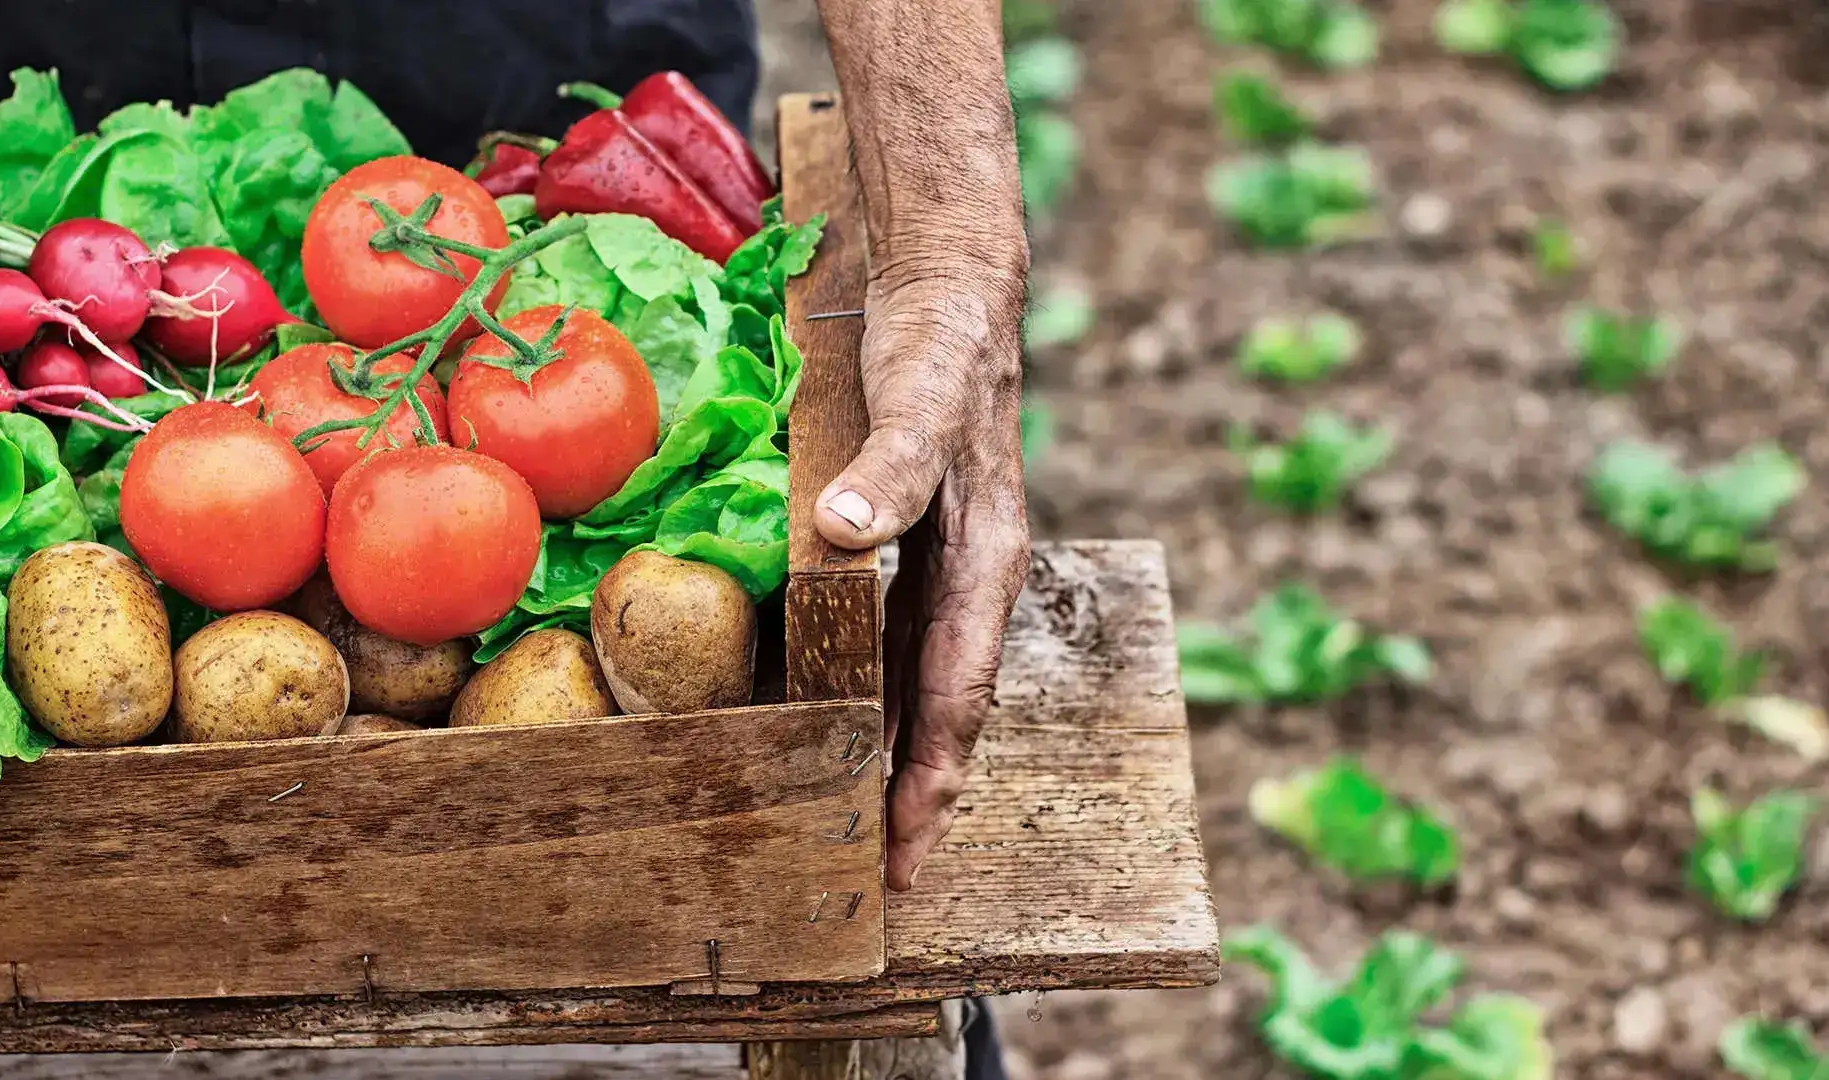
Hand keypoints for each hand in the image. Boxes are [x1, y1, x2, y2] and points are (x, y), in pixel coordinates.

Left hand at [814, 254, 1030, 891]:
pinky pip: (901, 637)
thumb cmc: (941, 344)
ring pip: (926, 680)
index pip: (959, 691)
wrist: (955, 287)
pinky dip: (879, 690)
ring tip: (867, 819)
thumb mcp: (918, 401)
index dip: (932, 774)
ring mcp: (947, 562)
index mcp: (986, 558)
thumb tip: (843, 533)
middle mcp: (973, 573)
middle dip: (921, 789)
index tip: (905, 847)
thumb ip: (888, 470)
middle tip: (885, 870)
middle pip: (948, 705)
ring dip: (901, 751)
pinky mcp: (918, 543)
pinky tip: (845, 717)